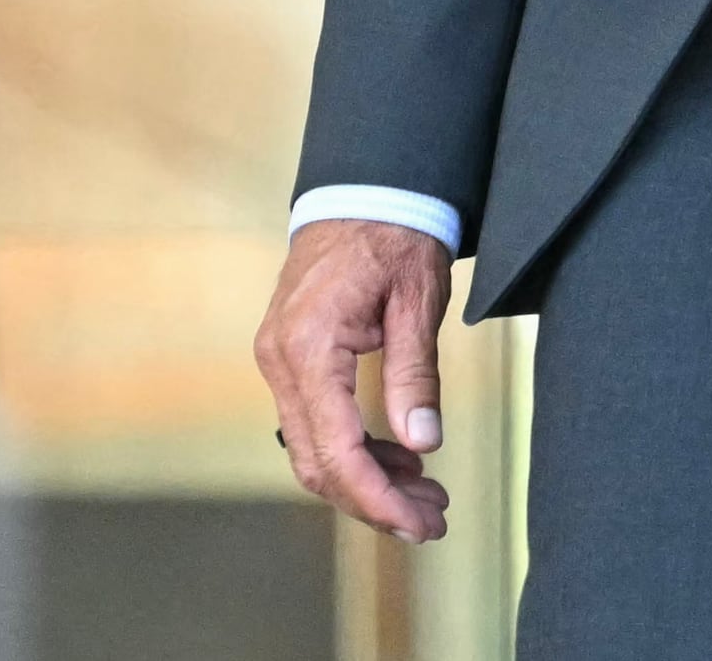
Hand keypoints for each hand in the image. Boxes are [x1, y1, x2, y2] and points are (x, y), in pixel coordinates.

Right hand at [251, 217, 456, 543]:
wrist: (363, 188)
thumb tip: (422, 444)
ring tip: (427, 496)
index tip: (418, 523)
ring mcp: (279, 361)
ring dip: (367, 480)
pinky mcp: (291, 359)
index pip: (336, 449)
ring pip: (314, 449)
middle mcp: (280, 361)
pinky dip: (356, 448)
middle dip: (374, 500)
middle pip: (318, 461)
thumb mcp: (418, 300)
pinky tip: (403, 457)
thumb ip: (415, 374)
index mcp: (308, 348)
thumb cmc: (394, 233)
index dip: (376, 496)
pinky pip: (317, 422)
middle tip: (431, 521)